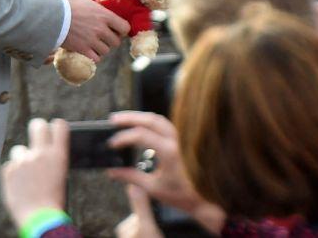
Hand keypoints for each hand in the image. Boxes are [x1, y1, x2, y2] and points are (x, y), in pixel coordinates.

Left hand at [0, 118, 69, 228]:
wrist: (39, 219)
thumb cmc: (53, 201)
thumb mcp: (60, 176)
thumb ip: (52, 160)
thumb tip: (46, 150)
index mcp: (58, 156)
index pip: (59, 125)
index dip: (56, 126)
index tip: (53, 129)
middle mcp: (40, 154)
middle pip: (37, 125)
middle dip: (37, 128)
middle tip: (36, 133)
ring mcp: (23, 161)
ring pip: (19, 150)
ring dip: (22, 159)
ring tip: (27, 179)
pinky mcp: (8, 170)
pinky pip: (10, 166)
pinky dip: (13, 174)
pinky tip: (19, 187)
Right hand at [62, 0, 128, 62]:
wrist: (51, 16)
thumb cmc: (66, 4)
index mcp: (104, 15)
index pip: (125, 28)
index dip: (122, 29)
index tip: (116, 29)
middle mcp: (101, 29)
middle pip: (116, 42)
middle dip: (111, 40)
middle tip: (104, 37)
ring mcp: (92, 41)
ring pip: (106, 51)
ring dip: (101, 48)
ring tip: (94, 44)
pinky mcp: (83, 49)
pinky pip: (96, 58)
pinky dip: (93, 56)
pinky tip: (88, 50)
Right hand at [105, 111, 224, 232]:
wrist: (205, 200)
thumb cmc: (182, 195)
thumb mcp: (153, 188)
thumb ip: (131, 177)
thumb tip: (112, 171)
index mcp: (170, 152)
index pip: (141, 135)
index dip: (123, 137)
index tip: (112, 143)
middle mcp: (177, 141)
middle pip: (150, 119)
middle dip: (130, 117)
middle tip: (113, 120)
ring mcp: (182, 139)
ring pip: (158, 119)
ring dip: (140, 117)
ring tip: (123, 120)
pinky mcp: (183, 140)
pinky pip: (165, 125)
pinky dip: (150, 123)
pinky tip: (140, 127)